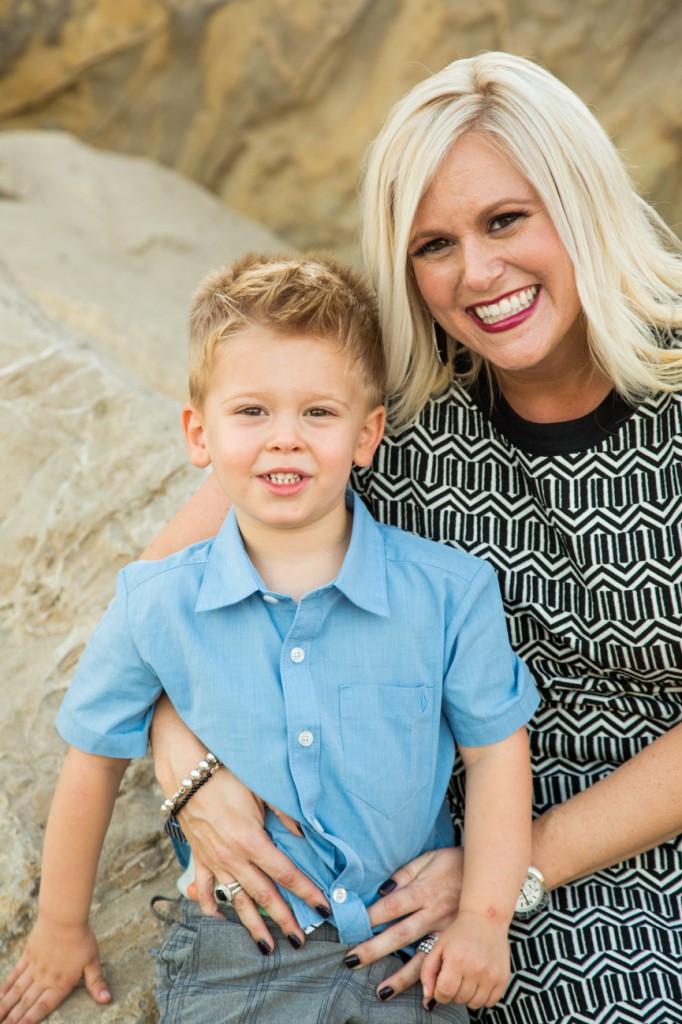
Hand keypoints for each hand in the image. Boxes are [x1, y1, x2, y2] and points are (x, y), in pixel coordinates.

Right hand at [0, 918, 109, 1022]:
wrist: (64, 917)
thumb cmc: (81, 939)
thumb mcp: (93, 962)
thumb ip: (96, 983)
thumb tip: (107, 999)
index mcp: (60, 984)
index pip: (43, 1008)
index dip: (30, 1020)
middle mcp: (44, 979)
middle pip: (26, 1003)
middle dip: (13, 1019)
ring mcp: (34, 967)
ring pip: (17, 991)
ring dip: (6, 1006)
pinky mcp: (28, 955)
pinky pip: (15, 974)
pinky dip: (7, 985)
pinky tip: (1, 995)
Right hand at [177, 766, 328, 950]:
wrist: (187, 773)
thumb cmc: (227, 777)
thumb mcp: (261, 791)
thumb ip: (285, 814)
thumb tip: (305, 834)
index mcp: (252, 841)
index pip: (286, 874)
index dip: (307, 892)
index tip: (323, 908)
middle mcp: (233, 858)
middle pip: (264, 896)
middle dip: (284, 920)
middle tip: (300, 941)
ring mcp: (214, 861)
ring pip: (236, 901)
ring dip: (251, 926)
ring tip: (265, 948)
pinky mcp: (199, 859)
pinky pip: (205, 890)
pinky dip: (211, 907)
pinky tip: (220, 920)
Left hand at [343, 847, 463, 997]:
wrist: (488, 876)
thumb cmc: (454, 863)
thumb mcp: (429, 858)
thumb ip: (405, 872)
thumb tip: (382, 889)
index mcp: (424, 891)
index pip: (392, 906)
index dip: (370, 917)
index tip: (350, 926)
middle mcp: (434, 913)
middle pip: (400, 934)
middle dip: (375, 949)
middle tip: (352, 960)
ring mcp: (446, 931)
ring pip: (421, 958)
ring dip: (400, 976)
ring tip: (381, 991)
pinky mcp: (457, 943)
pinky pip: (443, 966)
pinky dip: (433, 982)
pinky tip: (424, 998)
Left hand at [420, 911, 510, 1009]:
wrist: (486, 918)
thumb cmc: (459, 933)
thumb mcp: (438, 946)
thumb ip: (427, 972)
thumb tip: (427, 997)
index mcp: (456, 959)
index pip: (444, 993)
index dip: (439, 993)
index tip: (441, 984)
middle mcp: (475, 968)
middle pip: (459, 999)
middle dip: (453, 992)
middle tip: (455, 976)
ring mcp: (491, 974)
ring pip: (474, 1003)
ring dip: (467, 996)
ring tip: (466, 979)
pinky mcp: (503, 978)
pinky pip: (490, 1002)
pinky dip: (483, 997)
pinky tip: (479, 982)